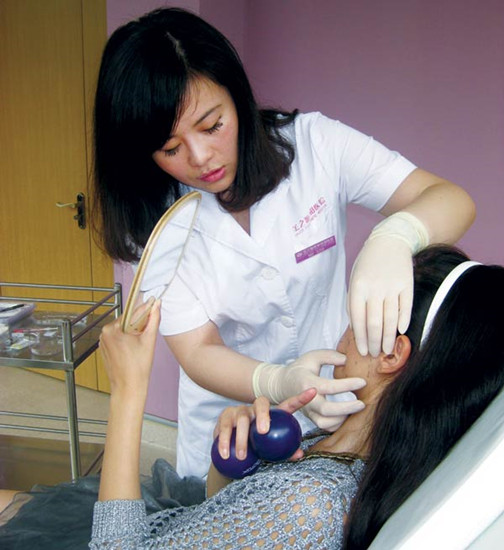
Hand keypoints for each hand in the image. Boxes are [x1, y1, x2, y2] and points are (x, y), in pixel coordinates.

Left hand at [99, 299, 160, 396]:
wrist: (129, 387)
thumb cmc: (136, 369)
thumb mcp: (149, 340)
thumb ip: (153, 319)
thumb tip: (156, 306)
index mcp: (112, 329)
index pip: (132, 313)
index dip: (145, 310)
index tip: (153, 303)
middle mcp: (104, 334)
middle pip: (127, 322)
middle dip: (139, 324)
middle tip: (149, 332)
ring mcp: (103, 342)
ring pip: (123, 330)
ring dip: (133, 333)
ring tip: (141, 344)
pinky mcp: (105, 349)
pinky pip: (118, 339)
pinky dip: (127, 341)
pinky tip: (134, 349)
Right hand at [214, 388, 316, 463]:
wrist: (231, 454)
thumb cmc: (256, 451)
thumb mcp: (270, 452)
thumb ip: (283, 451)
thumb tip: (299, 454)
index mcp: (272, 415)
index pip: (288, 405)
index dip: (301, 398)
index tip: (314, 391)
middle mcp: (256, 408)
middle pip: (262, 403)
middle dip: (263, 415)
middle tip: (262, 432)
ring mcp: (240, 410)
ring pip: (241, 418)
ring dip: (241, 438)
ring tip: (242, 456)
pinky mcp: (224, 416)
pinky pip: (223, 427)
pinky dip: (224, 442)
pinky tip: (224, 454)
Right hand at [253, 349, 365, 430]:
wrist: (284, 384)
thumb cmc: (301, 369)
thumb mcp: (313, 357)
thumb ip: (329, 356)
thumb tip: (346, 360)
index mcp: (308, 382)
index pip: (328, 387)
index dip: (347, 385)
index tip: (362, 382)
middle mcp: (307, 400)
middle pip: (326, 410)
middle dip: (346, 408)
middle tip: (362, 404)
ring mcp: (308, 411)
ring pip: (325, 423)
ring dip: (342, 418)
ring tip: (354, 409)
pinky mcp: (311, 418)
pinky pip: (325, 427)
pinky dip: (337, 424)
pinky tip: (347, 414)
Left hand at [348, 235, 412, 356]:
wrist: (389, 241)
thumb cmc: (368, 263)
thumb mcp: (354, 279)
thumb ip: (353, 301)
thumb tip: (356, 327)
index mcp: (358, 288)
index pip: (357, 319)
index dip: (360, 338)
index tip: (361, 351)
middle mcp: (374, 288)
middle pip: (374, 323)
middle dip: (374, 342)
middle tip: (374, 354)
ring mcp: (391, 287)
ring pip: (390, 319)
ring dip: (388, 338)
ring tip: (387, 350)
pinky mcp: (407, 285)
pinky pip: (405, 307)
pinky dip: (403, 321)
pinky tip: (400, 332)